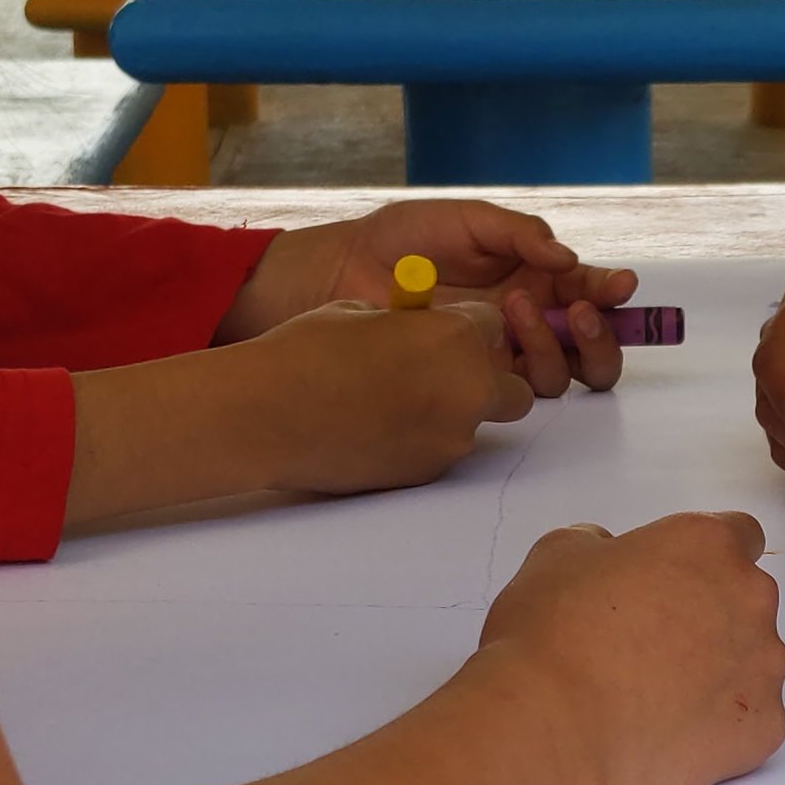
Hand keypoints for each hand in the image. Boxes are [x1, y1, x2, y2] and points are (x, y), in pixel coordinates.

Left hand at [219, 201, 638, 396]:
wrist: (349, 269)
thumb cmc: (407, 238)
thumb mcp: (469, 220)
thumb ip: (519, 234)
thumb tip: (566, 259)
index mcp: (535, 278)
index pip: (588, 292)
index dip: (610, 292)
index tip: (619, 285)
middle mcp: (530, 320)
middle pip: (590, 347)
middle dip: (600, 335)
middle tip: (579, 312)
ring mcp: (504, 353)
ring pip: (562, 374)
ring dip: (553, 343)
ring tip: (515, 306)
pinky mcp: (475, 378)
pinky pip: (518, 390)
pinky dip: (522, 364)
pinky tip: (496, 333)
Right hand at [241, 300, 533, 493]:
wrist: (269, 414)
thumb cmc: (308, 351)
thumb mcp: (364, 313)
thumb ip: (410, 324)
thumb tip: (419, 333)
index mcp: (457, 337)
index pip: (494, 327)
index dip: (467, 328)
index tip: (442, 333)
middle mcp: (469, 389)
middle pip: (515, 388)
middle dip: (488, 380)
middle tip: (445, 376)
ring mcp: (453, 437)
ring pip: (478, 423)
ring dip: (453, 413)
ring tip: (397, 406)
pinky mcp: (429, 472)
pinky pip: (443, 450)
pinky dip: (424, 439)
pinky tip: (380, 431)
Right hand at [476, 513, 784, 784]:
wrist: (555, 728)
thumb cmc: (551, 636)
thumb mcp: (558, 556)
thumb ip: (600, 544)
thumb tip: (611, 557)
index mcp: (707, 544)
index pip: (740, 537)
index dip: (706, 562)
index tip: (678, 585)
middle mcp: (750, 598)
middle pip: (747, 602)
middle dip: (712, 619)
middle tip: (654, 647)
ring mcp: (764, 667)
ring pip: (753, 664)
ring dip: (718, 673)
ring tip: (655, 698)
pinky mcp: (763, 728)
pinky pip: (750, 723)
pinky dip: (718, 728)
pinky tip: (668, 735)